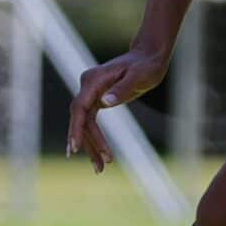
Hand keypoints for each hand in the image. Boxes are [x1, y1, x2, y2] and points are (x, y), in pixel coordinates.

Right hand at [67, 46, 168, 173]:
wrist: (149, 57)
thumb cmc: (146, 65)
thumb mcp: (139, 75)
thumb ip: (122, 88)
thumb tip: (105, 102)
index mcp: (94, 80)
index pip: (79, 107)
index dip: (76, 128)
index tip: (76, 147)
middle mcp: (88, 86)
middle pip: (80, 119)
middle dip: (87, 143)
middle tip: (99, 166)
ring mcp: (91, 93)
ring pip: (85, 124)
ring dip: (91, 146)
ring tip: (101, 169)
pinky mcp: (97, 100)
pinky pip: (91, 123)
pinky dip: (95, 139)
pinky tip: (99, 156)